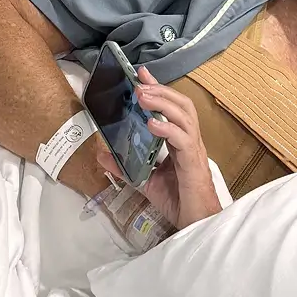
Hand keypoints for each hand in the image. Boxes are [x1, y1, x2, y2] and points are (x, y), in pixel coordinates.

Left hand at [95, 67, 221, 230]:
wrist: (195, 223)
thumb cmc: (177, 200)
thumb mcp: (144, 180)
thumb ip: (124, 166)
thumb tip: (101, 155)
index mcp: (179, 140)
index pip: (171, 107)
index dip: (158, 88)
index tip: (141, 73)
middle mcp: (189, 140)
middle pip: (181, 104)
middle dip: (161, 89)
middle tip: (140, 81)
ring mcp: (193, 150)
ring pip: (185, 116)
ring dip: (163, 102)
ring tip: (143, 96)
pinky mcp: (194, 163)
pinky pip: (184, 139)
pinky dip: (168, 128)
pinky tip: (152, 124)